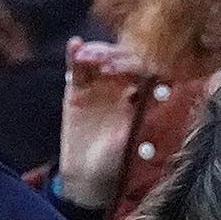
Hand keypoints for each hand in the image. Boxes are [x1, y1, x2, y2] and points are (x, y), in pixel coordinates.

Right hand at [55, 39, 151, 215]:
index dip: (133, 64)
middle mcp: (122, 84)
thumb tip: (146, 99)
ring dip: (95, 52)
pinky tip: (74, 45)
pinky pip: (78, 67)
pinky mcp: (77, 89)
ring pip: (99, 58)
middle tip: (103, 64)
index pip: (141, 68)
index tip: (124, 70)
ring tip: (87, 56)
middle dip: (113, 57)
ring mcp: (99, 84)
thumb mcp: (130, 139)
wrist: (89, 174)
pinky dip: (75, 54)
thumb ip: (136, 118)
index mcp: (141, 94)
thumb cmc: (116, 159)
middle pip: (120, 58)